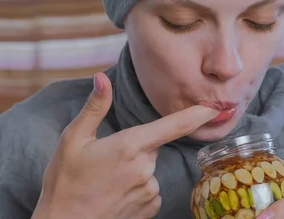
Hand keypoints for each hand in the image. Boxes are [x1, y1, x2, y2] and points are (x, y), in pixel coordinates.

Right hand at [32, 72, 218, 218]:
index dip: (200, 113)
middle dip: (136, 149)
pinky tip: (115, 195)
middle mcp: (146, 168)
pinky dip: (137, 189)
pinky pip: (151, 190)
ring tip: (106, 182)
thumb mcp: (72, 139)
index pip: (175, 125)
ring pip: (150, 170)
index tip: (219, 105)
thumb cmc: (64, 182)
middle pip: (153, 147)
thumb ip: (95, 107)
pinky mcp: (151, 208)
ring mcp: (150, 191)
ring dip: (135, 171)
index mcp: (130, 146)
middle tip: (107, 161)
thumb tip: (102, 78)